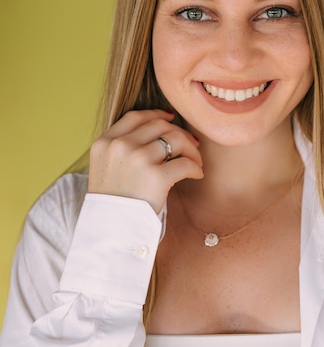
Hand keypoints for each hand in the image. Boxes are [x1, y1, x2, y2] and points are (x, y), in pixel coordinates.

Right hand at [88, 110, 203, 212]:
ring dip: (191, 150)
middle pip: (159, 125)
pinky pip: (185, 163)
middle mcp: (120, 146)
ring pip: (175, 140)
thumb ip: (120, 150)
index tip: (171, 119)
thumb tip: (156, 134)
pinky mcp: (156, 177)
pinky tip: (197, 174)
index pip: (135, 117)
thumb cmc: (113, 204)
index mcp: (104, 143)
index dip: (156, 114)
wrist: (110, 231)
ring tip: (196, 162)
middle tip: (192, 145)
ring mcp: (137, 159)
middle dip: (179, 132)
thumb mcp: (104, 169)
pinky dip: (195, 167)